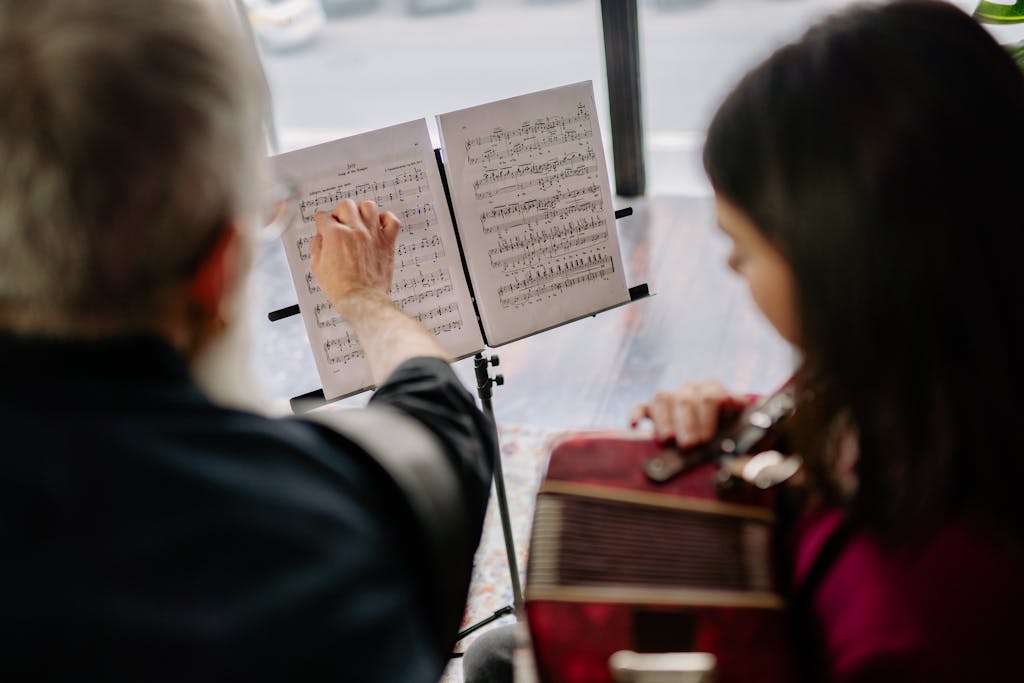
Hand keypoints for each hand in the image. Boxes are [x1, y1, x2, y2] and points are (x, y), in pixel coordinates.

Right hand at [310, 199, 400, 306]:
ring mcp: (373, 235)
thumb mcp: (317, 267)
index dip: (321, 222)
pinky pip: (392, 220)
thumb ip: (317, 247)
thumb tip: (320, 237)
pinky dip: (386, 219)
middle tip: (339, 223)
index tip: (323, 226)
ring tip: (358, 221)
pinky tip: (379, 225)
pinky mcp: (387, 243)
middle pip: (345, 205)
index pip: (323, 216)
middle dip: (339, 213)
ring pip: (368, 207)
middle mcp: (355, 231)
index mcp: (335, 235)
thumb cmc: (341, 288)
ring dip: (361, 212)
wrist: (362, 300)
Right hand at [629, 380, 751, 448]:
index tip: (706, 439)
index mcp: (715, 391)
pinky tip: (634, 425)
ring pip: (663, 398)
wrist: (725, 443)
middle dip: (686, 424)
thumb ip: (744, 425)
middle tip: (688, 445)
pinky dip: (636, 414)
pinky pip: (641, 406)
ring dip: (665, 421)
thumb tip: (733, 412)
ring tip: (668, 440)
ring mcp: (672, 398)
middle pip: (685, 398)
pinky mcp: (653, 410)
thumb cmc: (735, 440)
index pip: (711, 395)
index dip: (707, 417)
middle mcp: (692, 390)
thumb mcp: (744, 433)